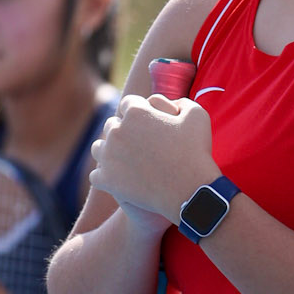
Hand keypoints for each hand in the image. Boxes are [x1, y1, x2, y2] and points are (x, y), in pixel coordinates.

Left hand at [90, 94, 217, 233]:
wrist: (190, 191)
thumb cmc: (196, 152)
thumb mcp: (197, 115)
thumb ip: (181, 102)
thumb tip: (172, 104)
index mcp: (135, 112)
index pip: (128, 104)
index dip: (140, 112)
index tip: (149, 124)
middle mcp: (117, 131)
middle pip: (112, 125)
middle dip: (124, 131)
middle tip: (139, 144)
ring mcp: (108, 156)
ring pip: (99, 148)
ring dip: (110, 151)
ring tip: (125, 159)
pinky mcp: (106, 180)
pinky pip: (96, 175)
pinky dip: (106, 177)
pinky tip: (119, 179)